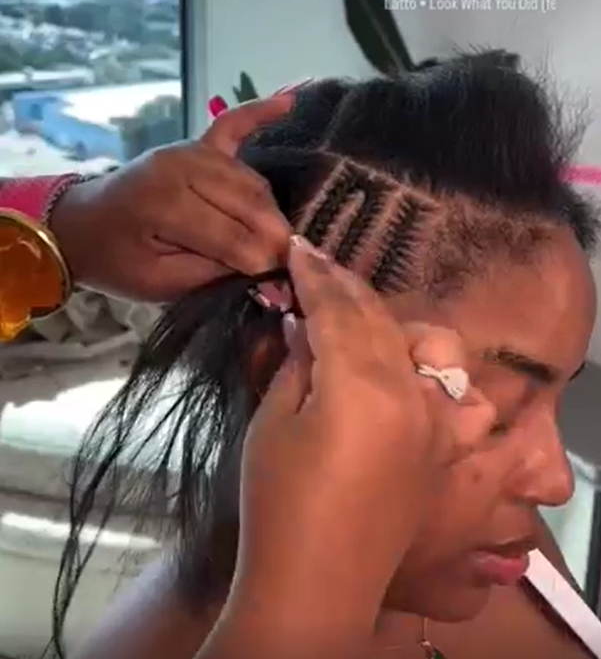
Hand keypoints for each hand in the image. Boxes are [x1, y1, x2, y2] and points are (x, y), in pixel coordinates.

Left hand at [48, 94, 294, 301]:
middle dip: (274, 236)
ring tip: (282, 241)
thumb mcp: (157, 283)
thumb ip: (210, 275)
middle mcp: (181, 167)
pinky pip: (233, 124)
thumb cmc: (114, 259)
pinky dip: (260, 111)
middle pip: (248, 203)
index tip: (288, 282)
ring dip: (270, 210)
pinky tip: (290, 100)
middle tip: (293, 265)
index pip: (231, 234)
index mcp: (164, 204)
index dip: (261, 260)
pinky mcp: (195, 144)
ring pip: (250, 180)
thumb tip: (267, 274)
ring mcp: (189, 150)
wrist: (80, 224)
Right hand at [232, 236, 495, 640]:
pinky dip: (428, 366)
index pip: (337, 309)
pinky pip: (450, 388)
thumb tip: (304, 320)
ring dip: (389, 320)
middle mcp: (412, 394)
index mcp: (362, 387)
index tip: (297, 248)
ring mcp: (438, 421)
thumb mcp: (275, 422)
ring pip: (425, 343)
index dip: (313, 275)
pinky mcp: (446, 445)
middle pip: (378, 318)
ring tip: (354, 317)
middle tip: (314, 264)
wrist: (316, 584)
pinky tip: (400, 367)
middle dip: (343, 286)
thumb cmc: (278, 505)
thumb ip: (299, 362)